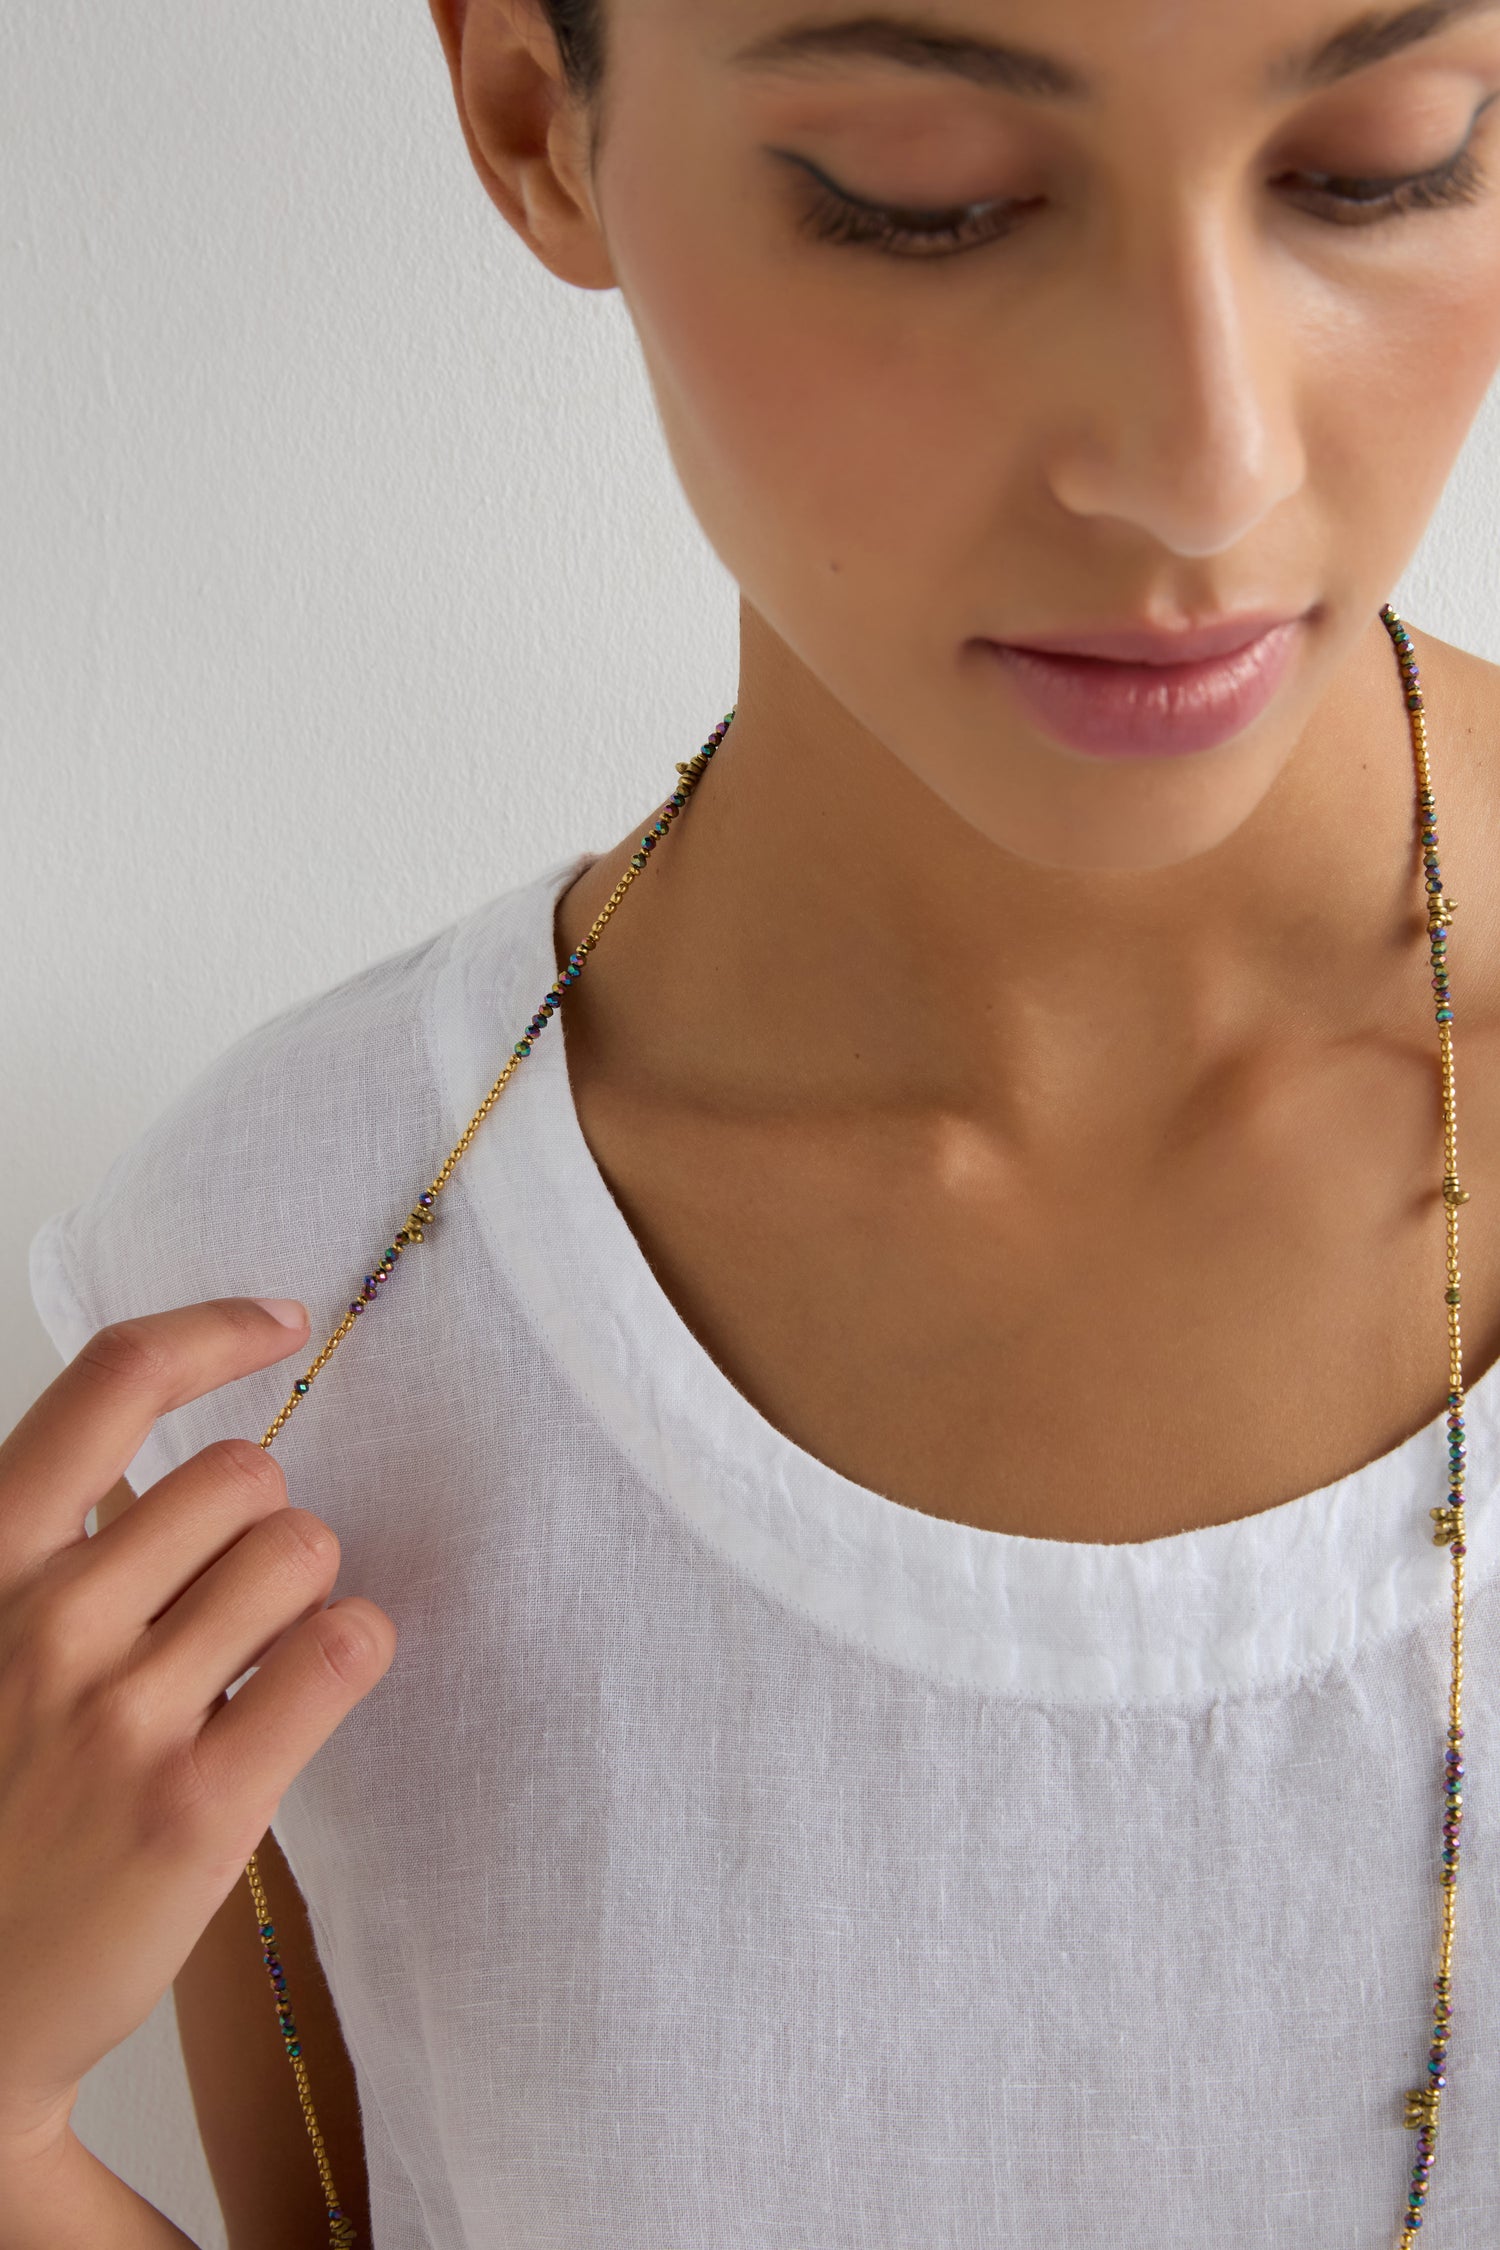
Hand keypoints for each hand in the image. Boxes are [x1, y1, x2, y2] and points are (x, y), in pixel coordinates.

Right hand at [0, 1299, 396, 2159]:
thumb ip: (68, 1553)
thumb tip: (209, 1467)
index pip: (107, 1386)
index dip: (210, 1332)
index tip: (281, 1322)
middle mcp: (45, 1624)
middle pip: (246, 1473)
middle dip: (263, 1524)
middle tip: (231, 1605)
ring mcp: (120, 1716)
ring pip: (302, 1551)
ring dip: (305, 1592)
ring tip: (255, 1661)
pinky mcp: (199, 1803)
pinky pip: (341, 1649)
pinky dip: (353, 1650)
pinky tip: (309, 1690)